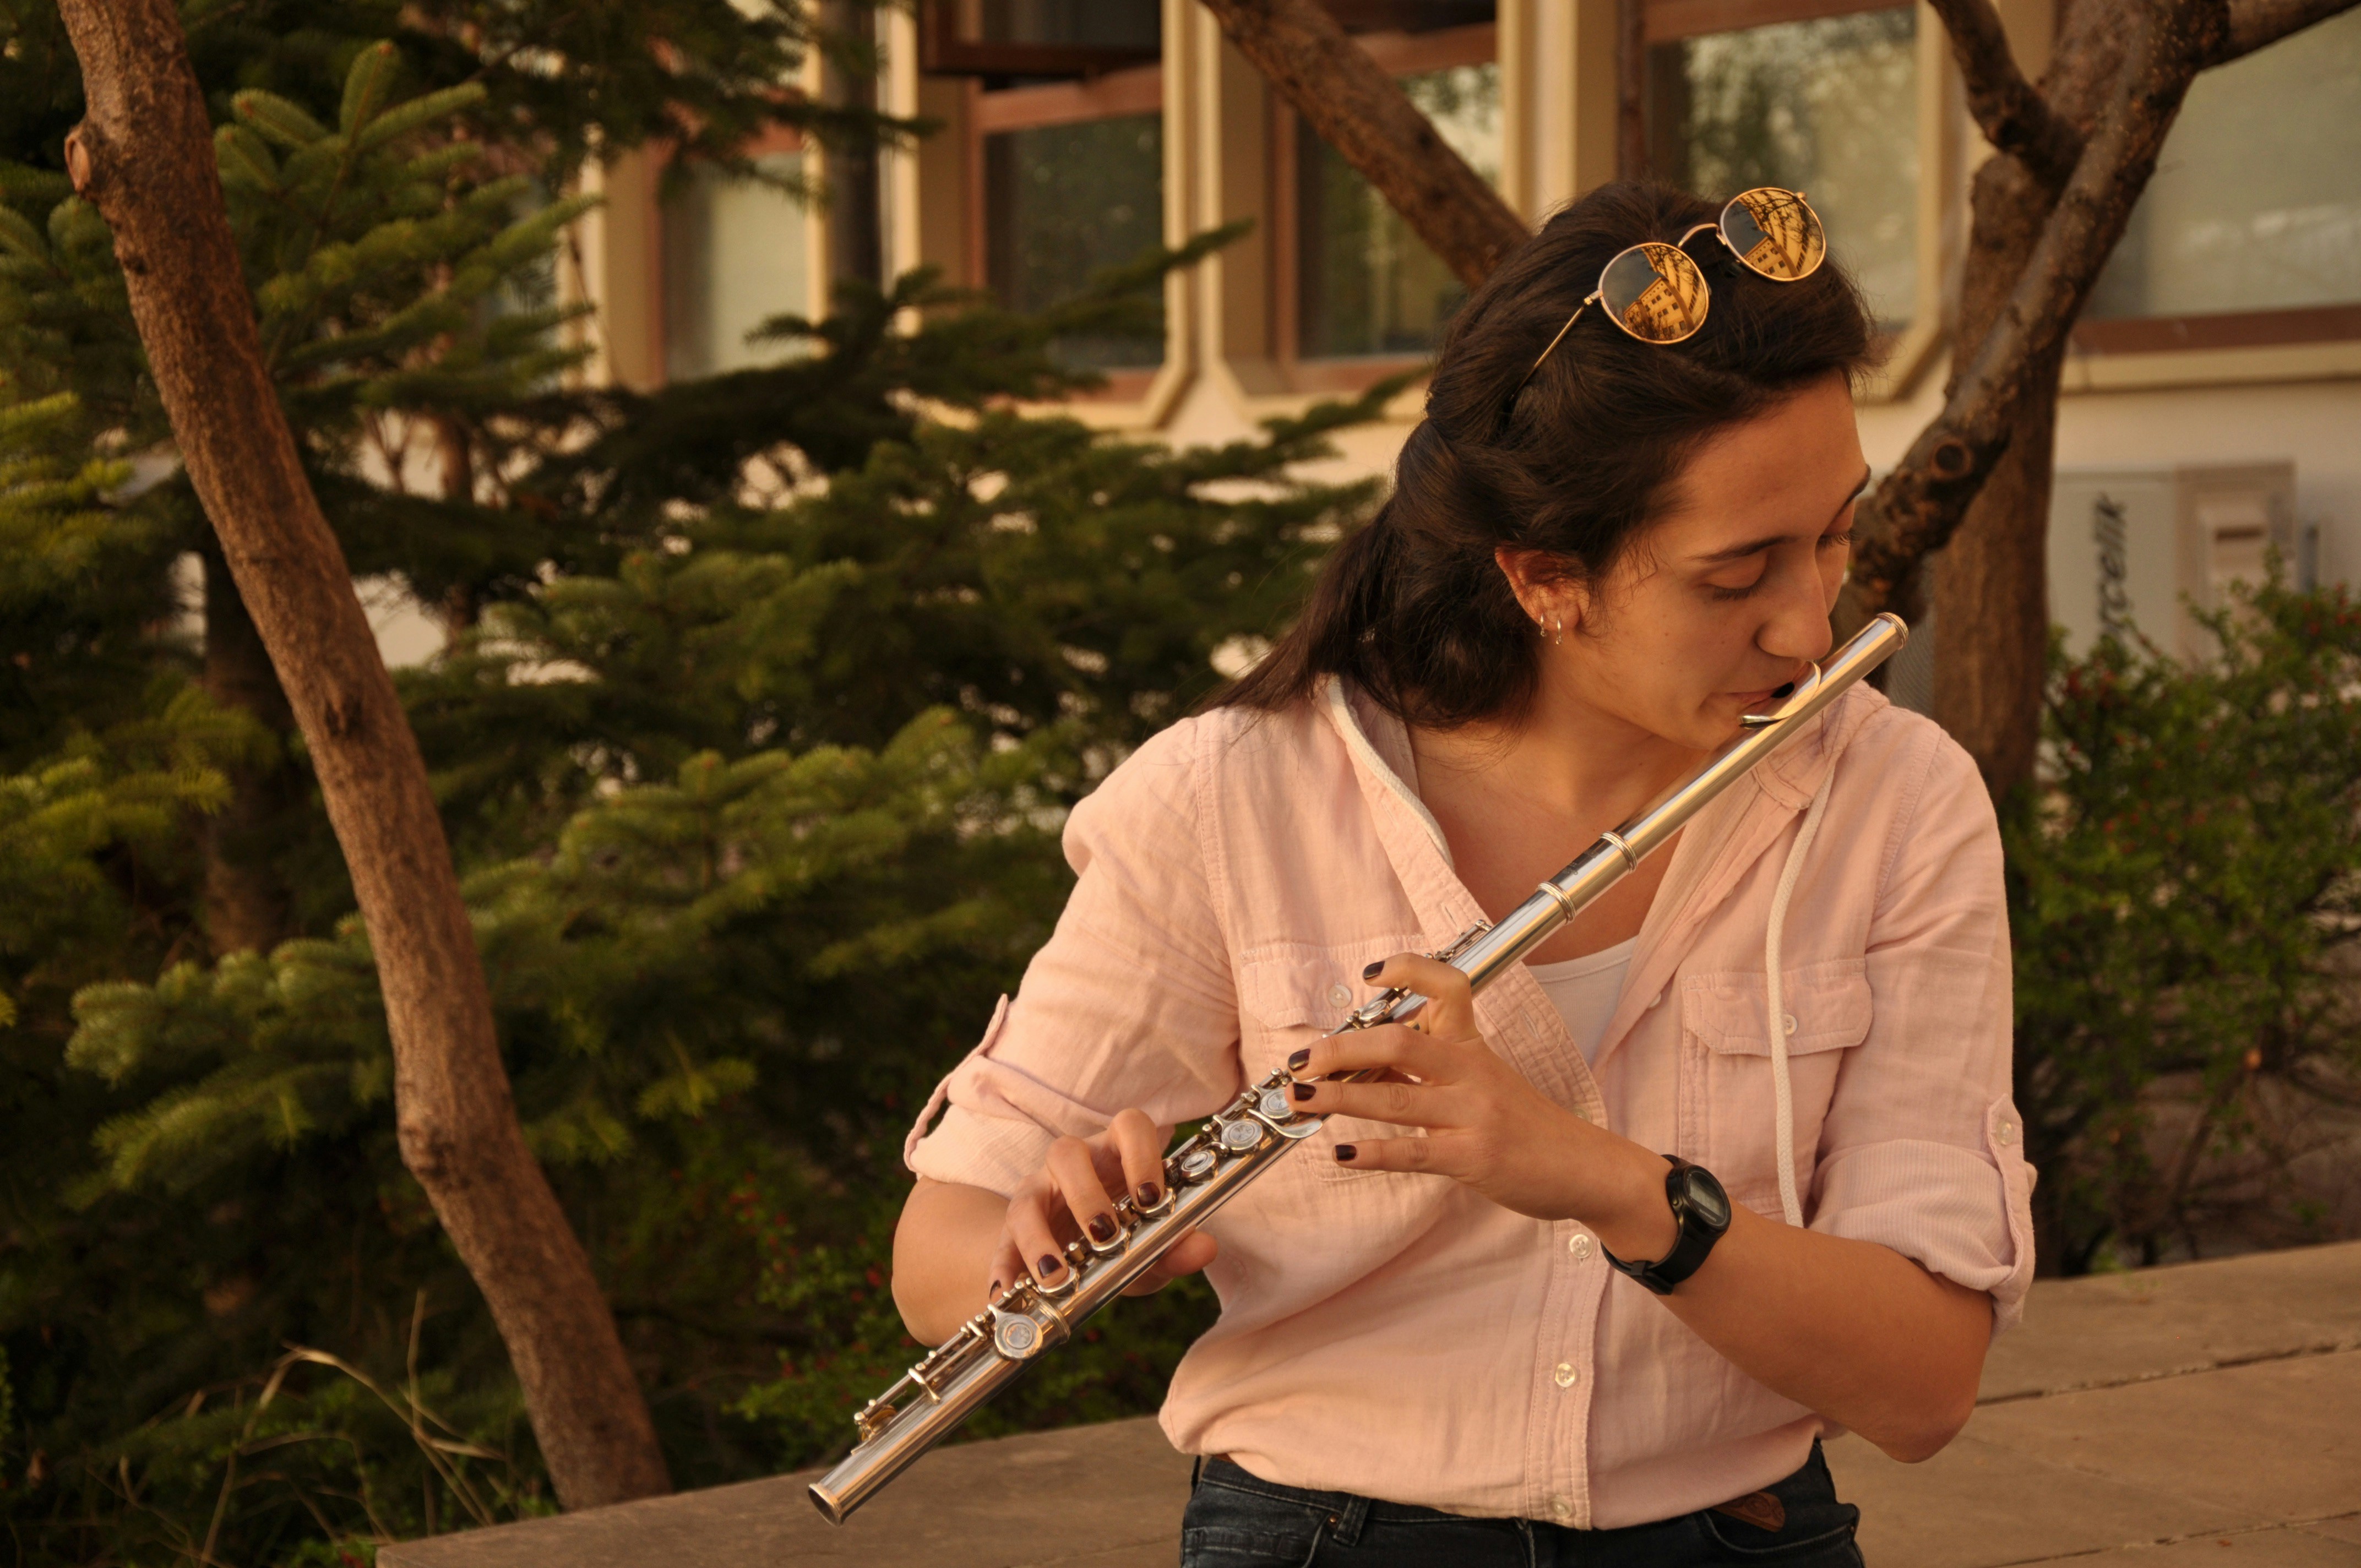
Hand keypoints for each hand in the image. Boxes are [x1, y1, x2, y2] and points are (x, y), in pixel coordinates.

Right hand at [988, 1107, 1217, 1302]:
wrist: (1080, 1262)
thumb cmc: (1127, 1241)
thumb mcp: (1154, 1248)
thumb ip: (1177, 1247)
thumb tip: (1205, 1247)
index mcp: (1117, 1154)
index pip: (1129, 1126)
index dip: (1141, 1155)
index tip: (1151, 1199)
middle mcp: (1073, 1165)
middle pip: (1067, 1153)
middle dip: (1085, 1196)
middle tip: (1105, 1237)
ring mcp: (1038, 1191)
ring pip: (1027, 1196)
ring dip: (1039, 1238)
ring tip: (1056, 1278)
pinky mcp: (1012, 1228)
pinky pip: (1001, 1243)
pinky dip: (1003, 1270)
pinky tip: (1006, 1297)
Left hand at [1287, 953, 1677, 1257]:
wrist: (1585, 1168)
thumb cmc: (1527, 1125)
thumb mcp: (1484, 1083)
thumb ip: (1429, 1072)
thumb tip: (1360, 1068)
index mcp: (1474, 1047)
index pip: (1447, 987)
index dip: (1409, 970)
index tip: (1371, 974)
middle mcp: (1472, 1073)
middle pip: (1398, 1044)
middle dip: (1340, 1050)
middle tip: (1303, 1061)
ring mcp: (1473, 1115)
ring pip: (1394, 1098)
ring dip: (1338, 1099)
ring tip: (1301, 1100)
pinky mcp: (1473, 1158)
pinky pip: (1413, 1152)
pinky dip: (1371, 1152)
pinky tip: (1341, 1154)